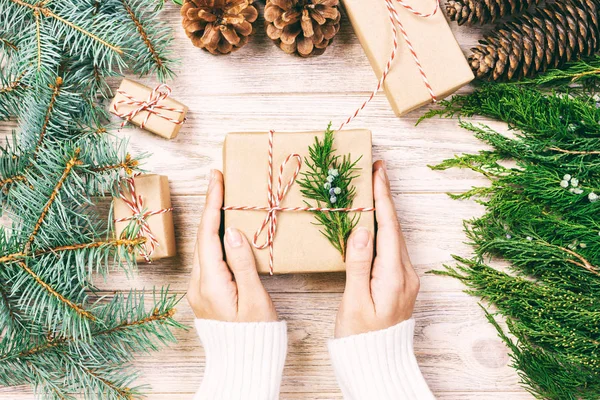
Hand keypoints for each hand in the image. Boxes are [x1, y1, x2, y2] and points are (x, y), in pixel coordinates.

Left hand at [188, 169, 277, 321]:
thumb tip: (232, 231)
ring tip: (222, 197)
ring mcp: (200, 290)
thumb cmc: (255, 336)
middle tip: (219, 179)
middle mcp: (199, 284)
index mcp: (210, 283)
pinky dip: (216, 239)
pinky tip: (225, 229)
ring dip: (213, 221)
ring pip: (205, 247)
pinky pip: (209, 259)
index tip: (216, 179)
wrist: (243, 364)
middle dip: (210, 206)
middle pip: (203, 237)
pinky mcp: (206, 293)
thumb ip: (242, 264)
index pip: (208, 234)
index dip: (212, 204)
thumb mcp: (254, 300)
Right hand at [335, 161, 419, 337]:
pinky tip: (375, 220)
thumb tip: (361, 229)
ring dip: (385, 211)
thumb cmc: (361, 336)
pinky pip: (392, 247)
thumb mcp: (355, 302)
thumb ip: (359, 264)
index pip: (388, 227)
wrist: (377, 361)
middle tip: (375, 170)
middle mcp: (405, 273)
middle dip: (386, 197)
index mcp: (394, 276)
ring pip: (395, 236)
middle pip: (395, 227)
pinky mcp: (400, 282)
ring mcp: (405, 278)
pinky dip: (384, 228)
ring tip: (374, 187)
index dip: (383, 198)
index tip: (377, 173)